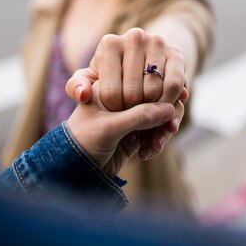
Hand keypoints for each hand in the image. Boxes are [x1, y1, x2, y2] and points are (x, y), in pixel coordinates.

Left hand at [66, 28, 188, 111]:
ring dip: (152, 112)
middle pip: (134, 94)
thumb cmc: (110, 75)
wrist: (141, 63)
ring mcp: (157, 42)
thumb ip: (76, 87)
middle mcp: (134, 36)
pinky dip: (170, 103)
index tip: (115, 113)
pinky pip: (175, 85)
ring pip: (155, 91)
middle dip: (132, 113)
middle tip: (132, 117)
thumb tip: (83, 95)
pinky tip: (162, 111)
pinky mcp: (177, 53)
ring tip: (145, 116)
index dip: (114, 112)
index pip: (111, 93)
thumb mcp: (89, 81)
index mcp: (109, 43)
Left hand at [67, 80, 183, 177]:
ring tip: (157, 143)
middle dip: (163, 113)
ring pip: (163, 109)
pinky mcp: (140, 127)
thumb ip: (139, 116)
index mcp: (108, 79)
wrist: (75, 169)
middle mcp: (122, 89)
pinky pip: (160, 126)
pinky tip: (151, 150)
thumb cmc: (83, 142)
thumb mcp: (109, 128)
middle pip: (157, 91)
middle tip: (165, 129)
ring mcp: (132, 108)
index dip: (153, 93)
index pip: (142, 76)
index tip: (157, 109)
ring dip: (164, 127)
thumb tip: (170, 109)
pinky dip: (160, 138)